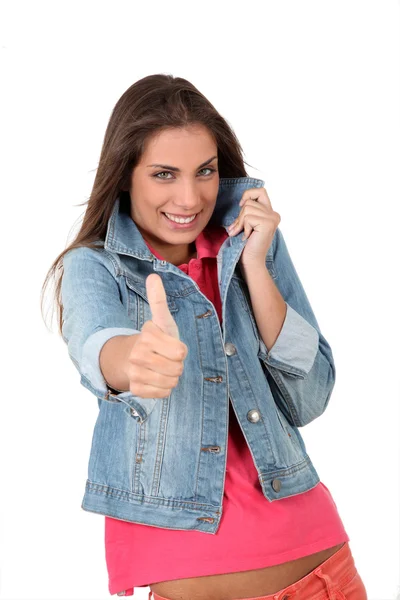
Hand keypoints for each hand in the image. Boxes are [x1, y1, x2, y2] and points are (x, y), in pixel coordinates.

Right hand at [124, 273, 187, 397]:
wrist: (135, 360)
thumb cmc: (156, 340)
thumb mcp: (162, 320)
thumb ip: (159, 300)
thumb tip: (153, 276)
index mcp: (147, 335)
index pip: (180, 352)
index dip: (180, 351)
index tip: (170, 345)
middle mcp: (137, 353)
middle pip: (176, 368)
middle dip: (177, 365)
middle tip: (167, 359)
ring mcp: (134, 371)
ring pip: (171, 382)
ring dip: (171, 378)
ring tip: (162, 369)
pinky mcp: (136, 388)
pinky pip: (163, 393)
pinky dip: (164, 389)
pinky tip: (156, 380)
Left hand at [227, 187, 280, 266]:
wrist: (251, 261)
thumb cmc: (246, 244)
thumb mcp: (247, 223)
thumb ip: (248, 211)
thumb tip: (241, 201)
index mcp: (270, 213)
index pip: (260, 191)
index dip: (248, 195)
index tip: (241, 206)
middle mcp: (274, 214)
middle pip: (249, 201)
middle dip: (239, 216)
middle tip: (239, 230)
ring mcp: (272, 218)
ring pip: (247, 209)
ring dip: (240, 223)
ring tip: (242, 234)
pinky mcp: (268, 223)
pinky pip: (248, 218)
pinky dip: (243, 228)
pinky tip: (247, 237)